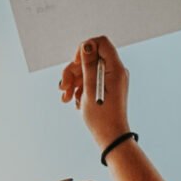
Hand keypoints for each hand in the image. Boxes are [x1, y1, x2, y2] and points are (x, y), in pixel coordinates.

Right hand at [58, 35, 131, 154]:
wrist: (111, 137)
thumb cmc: (102, 116)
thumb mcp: (90, 88)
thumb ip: (88, 64)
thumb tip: (87, 45)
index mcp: (116, 68)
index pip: (101, 43)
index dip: (85, 49)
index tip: (76, 63)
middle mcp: (115, 71)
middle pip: (90, 58)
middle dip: (74, 71)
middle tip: (64, 86)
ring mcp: (111, 80)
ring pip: (87, 71)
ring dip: (73, 82)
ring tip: (66, 98)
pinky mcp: (106, 88)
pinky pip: (89, 81)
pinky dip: (79, 89)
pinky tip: (76, 102)